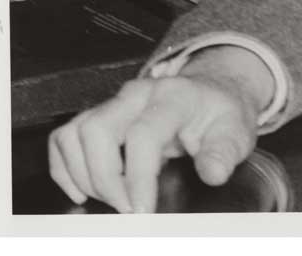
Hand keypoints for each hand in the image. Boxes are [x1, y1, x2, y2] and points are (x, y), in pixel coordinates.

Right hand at [47, 46, 271, 212]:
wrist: (211, 92)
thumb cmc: (219, 113)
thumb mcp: (236, 131)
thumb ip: (224, 152)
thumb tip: (213, 172)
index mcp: (174, 96)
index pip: (144, 133)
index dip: (137, 176)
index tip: (140, 210)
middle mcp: (138, 94)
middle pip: (98, 130)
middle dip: (105, 179)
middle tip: (126, 209)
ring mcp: (115, 103)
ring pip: (75, 133)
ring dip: (84, 175)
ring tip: (112, 199)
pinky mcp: (99, 114)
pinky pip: (65, 138)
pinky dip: (65, 168)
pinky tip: (83, 191)